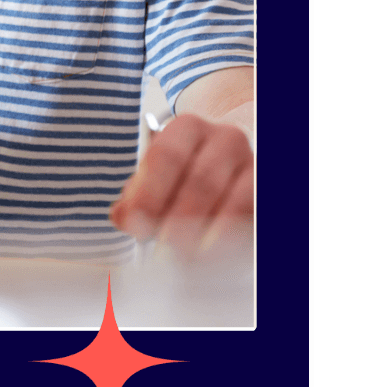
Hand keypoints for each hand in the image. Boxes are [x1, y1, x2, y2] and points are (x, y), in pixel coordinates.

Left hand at [109, 113, 252, 255]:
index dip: (149, 195)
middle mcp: (224, 139)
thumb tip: (122, 218)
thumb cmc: (181, 175)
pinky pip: (251, 214)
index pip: (166, 156)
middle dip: (177, 220)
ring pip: (232, 201)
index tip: (137, 225)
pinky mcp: (265, 189)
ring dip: (206, 233)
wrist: (225, 168)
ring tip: (183, 257)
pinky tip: (210, 252)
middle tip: (162, 249)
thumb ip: (135, 197)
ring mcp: (251, 163)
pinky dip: (229, 237)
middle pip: (201, 180)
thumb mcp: (154, 177)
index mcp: (187, 129)